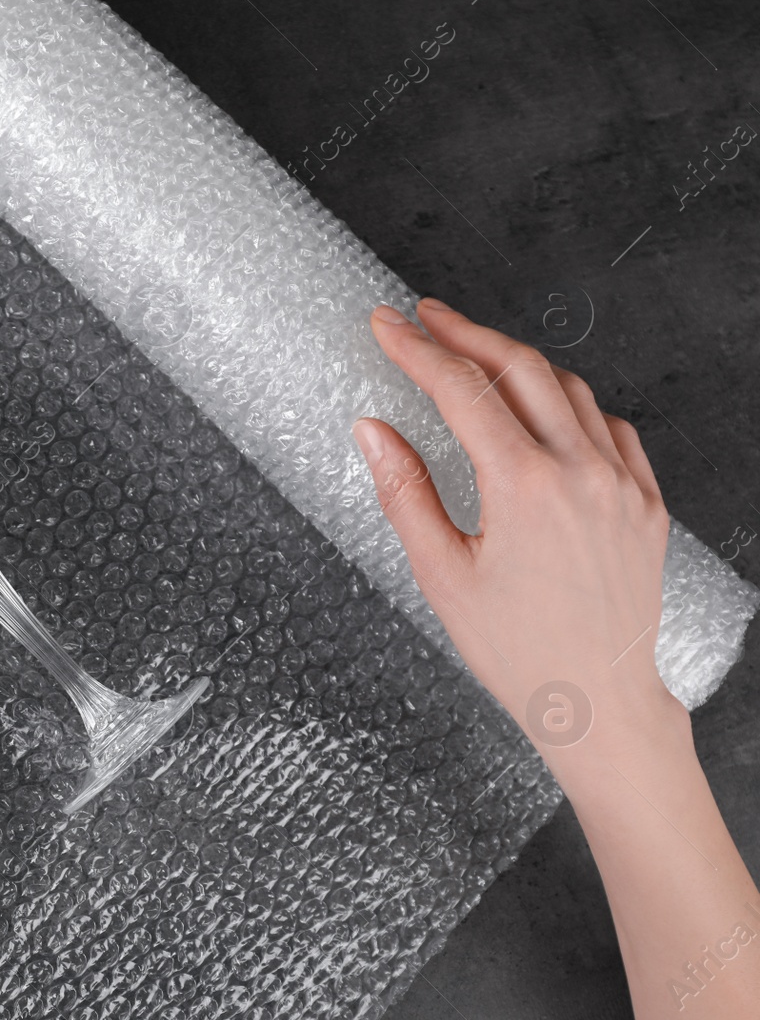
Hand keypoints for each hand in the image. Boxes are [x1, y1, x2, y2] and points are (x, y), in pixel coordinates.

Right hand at [354, 297, 681, 769]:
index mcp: (524, 486)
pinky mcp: (646, 501)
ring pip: (570, 388)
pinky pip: (610, 425)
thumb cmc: (517, 652)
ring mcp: (622, 482)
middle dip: (466, 333)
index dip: (417, 348)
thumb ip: (405, 492)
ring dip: (517, 362)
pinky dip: (569, 402)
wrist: (599, 703)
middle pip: (520, 368)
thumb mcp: (442, 574)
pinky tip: (543, 407)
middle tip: (424, 316)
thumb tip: (374, 431)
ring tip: (475, 353)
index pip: (461, 389)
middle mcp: (581, 471)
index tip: (386, 323)